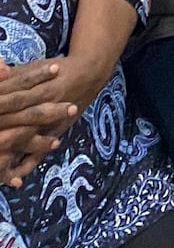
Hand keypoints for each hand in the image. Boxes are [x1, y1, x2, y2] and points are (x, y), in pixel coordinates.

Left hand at [0, 60, 78, 186]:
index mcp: (37, 89)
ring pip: (25, 142)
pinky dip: (26, 166)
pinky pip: (39, 153)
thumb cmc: (57, 70)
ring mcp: (48, 123)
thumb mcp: (35, 66)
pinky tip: (14, 181)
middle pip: (16, 123)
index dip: (1, 104)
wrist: (90, 73)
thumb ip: (13, 74)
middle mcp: (43, 109)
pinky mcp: (54, 133)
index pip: (12, 99)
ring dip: (8, 155)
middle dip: (1, 132)